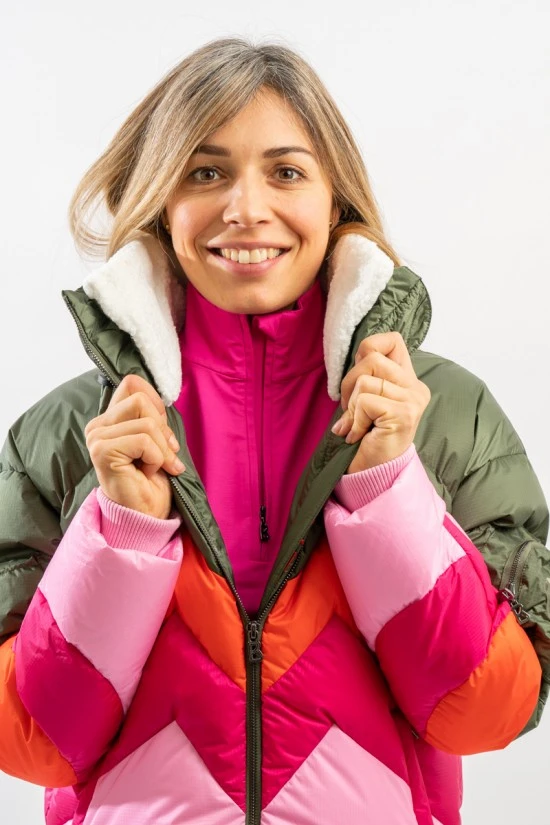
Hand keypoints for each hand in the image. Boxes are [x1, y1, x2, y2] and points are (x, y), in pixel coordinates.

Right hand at [84, 375, 184, 518]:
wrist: (145, 514)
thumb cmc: (152, 479)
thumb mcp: (157, 439)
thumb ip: (152, 416)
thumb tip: (162, 397)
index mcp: (109, 418)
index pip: (132, 383)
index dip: (156, 403)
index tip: (161, 431)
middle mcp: (97, 425)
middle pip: (142, 400)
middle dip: (163, 430)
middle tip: (163, 455)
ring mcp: (97, 437)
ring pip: (147, 422)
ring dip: (162, 449)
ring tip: (154, 466)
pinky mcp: (102, 451)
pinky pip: (144, 441)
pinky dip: (156, 459)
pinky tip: (146, 473)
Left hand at [331, 332, 430, 473]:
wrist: (373, 474)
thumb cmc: (366, 437)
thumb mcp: (367, 399)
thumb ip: (368, 375)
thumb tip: (355, 355)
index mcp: (408, 380)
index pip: (392, 340)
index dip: (368, 349)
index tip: (359, 378)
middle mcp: (416, 388)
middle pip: (371, 356)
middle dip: (349, 383)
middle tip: (350, 409)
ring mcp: (412, 401)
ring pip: (365, 380)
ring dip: (351, 405)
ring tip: (356, 424)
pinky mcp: (403, 415)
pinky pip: (365, 401)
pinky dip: (354, 419)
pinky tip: (359, 435)